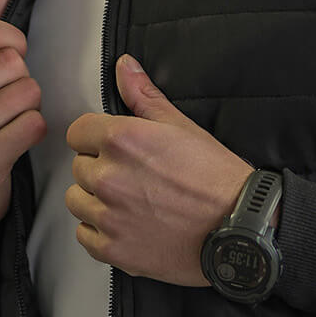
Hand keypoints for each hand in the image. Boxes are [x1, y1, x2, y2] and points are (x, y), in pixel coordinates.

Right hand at [0, 0, 45, 261]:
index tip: (13, 55)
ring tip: (10, 120)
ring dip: (30, 105)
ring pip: (28, 92)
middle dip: (22, 77)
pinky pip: (34, 124)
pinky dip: (35, 130)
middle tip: (8, 99)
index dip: (14, 40)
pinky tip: (17, 140)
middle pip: (12, 62)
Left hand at [65, 56, 253, 285]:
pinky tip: (128, 227)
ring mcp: (108, 216)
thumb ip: (144, 97)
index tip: (116, 150)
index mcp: (122, 140)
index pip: (77, 132)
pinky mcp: (111, 249)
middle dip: (101, 169)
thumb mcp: (182, 127)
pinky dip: (100, 233)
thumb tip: (124, 67)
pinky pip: (84, 235)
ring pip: (76, 202)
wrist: (239, 226)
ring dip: (96, 201)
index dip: (96, 139)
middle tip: (135, 179)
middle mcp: (108, 177)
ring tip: (130, 203)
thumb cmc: (216, 178)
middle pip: (78, 167)